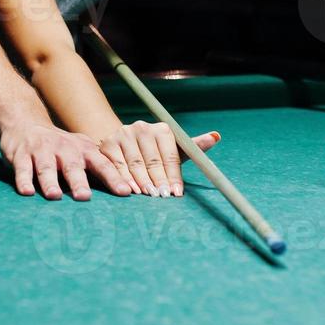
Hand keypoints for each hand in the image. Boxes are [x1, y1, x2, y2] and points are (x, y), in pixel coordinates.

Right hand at [0, 122, 131, 200]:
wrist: (26, 123)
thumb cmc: (61, 147)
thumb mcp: (81, 151)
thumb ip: (99, 168)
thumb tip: (128, 190)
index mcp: (83, 150)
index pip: (102, 165)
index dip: (114, 178)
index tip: (126, 192)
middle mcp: (64, 149)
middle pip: (73, 167)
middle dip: (79, 182)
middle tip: (85, 197)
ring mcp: (42, 151)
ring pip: (46, 168)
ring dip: (50, 182)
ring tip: (54, 196)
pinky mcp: (21, 155)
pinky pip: (22, 169)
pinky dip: (23, 180)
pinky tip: (27, 192)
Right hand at [98, 121, 221, 197]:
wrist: (123, 143)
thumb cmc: (154, 151)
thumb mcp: (174, 149)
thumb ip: (194, 146)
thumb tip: (217, 136)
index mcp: (162, 129)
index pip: (169, 155)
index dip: (173, 175)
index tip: (176, 192)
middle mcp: (142, 128)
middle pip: (152, 160)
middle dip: (159, 180)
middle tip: (163, 196)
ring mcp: (123, 134)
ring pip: (135, 163)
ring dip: (142, 181)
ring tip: (149, 195)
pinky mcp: (108, 143)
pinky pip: (117, 164)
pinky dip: (124, 178)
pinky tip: (131, 190)